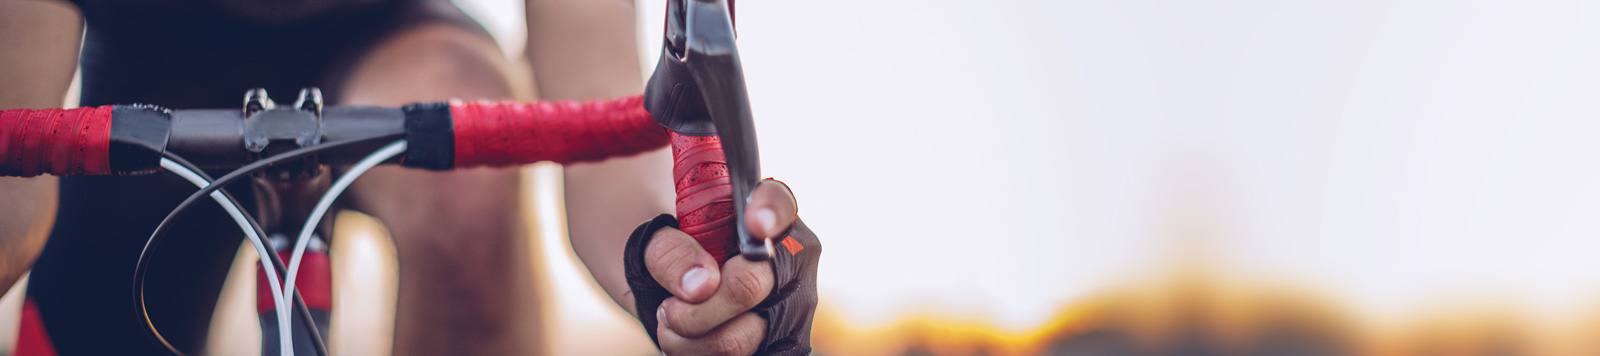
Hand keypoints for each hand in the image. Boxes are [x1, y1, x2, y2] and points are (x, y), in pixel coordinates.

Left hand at [643, 180, 797, 354]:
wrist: (676, 288)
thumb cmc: (674, 252)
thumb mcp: (656, 239)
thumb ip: (671, 251)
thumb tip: (701, 285)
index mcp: (761, 213)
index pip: (778, 202)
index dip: (771, 210)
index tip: (754, 224)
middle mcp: (788, 259)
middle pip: (750, 284)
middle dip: (696, 305)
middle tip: (669, 305)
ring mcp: (789, 306)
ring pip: (737, 337)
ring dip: (687, 333)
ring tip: (670, 316)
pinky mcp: (777, 342)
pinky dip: (695, 351)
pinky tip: (684, 336)